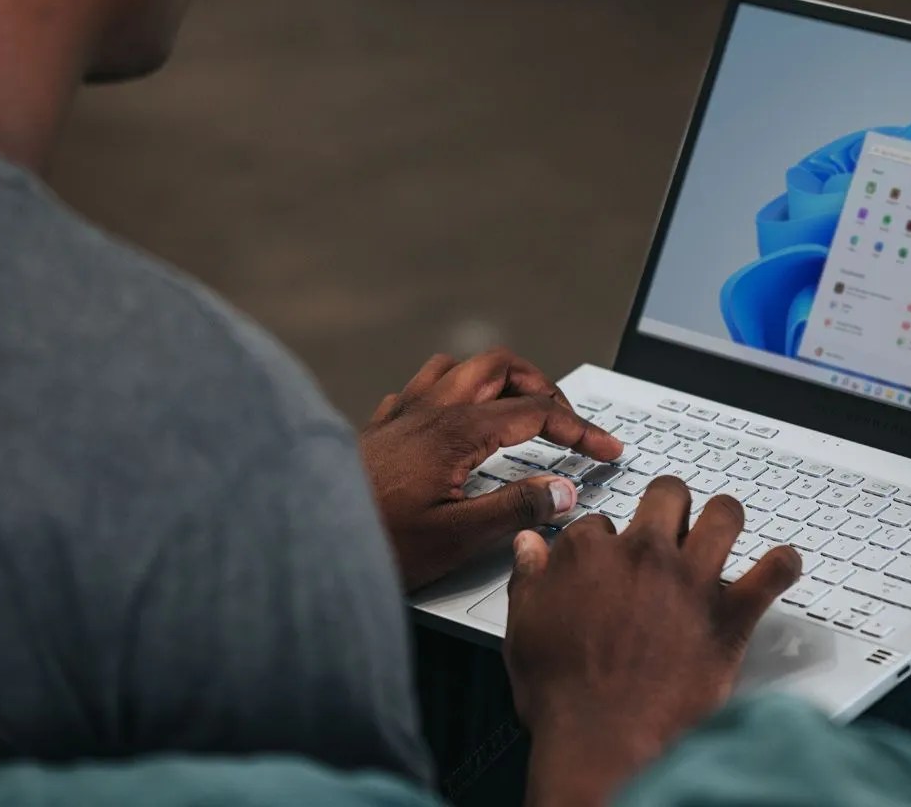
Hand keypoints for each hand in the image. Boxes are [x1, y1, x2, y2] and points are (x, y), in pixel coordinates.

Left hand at [359, 348, 622, 590]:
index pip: (536, 411)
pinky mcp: (378, 429)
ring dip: (495, 380)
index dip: (580, 428)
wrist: (304, 542)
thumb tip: (562, 490)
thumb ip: (516, 509)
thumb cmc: (374, 543)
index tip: (606, 449)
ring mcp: (400, 414)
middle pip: (499, 366)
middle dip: (542, 386)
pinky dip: (451, 394)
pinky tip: (453, 422)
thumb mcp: (457, 537)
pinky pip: (420, 388)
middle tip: (566, 422)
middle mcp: (428, 410)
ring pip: (457, 367)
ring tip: (517, 409)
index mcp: (455, 430)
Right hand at [504, 476, 803, 806]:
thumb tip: (529, 547)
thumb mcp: (523, 628)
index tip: (608, 559)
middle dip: (669, 504)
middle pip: (667, 496)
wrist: (604, 740)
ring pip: (725, 515)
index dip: (605, 540)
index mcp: (589, 554)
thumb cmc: (563, 694)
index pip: (600, 522)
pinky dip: (783, 566)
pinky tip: (781, 566)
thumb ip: (529, 579)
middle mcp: (644, 555)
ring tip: (723, 528)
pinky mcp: (729, 616)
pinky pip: (773, 572)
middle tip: (670, 523)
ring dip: (725, 518)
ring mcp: (691, 581)